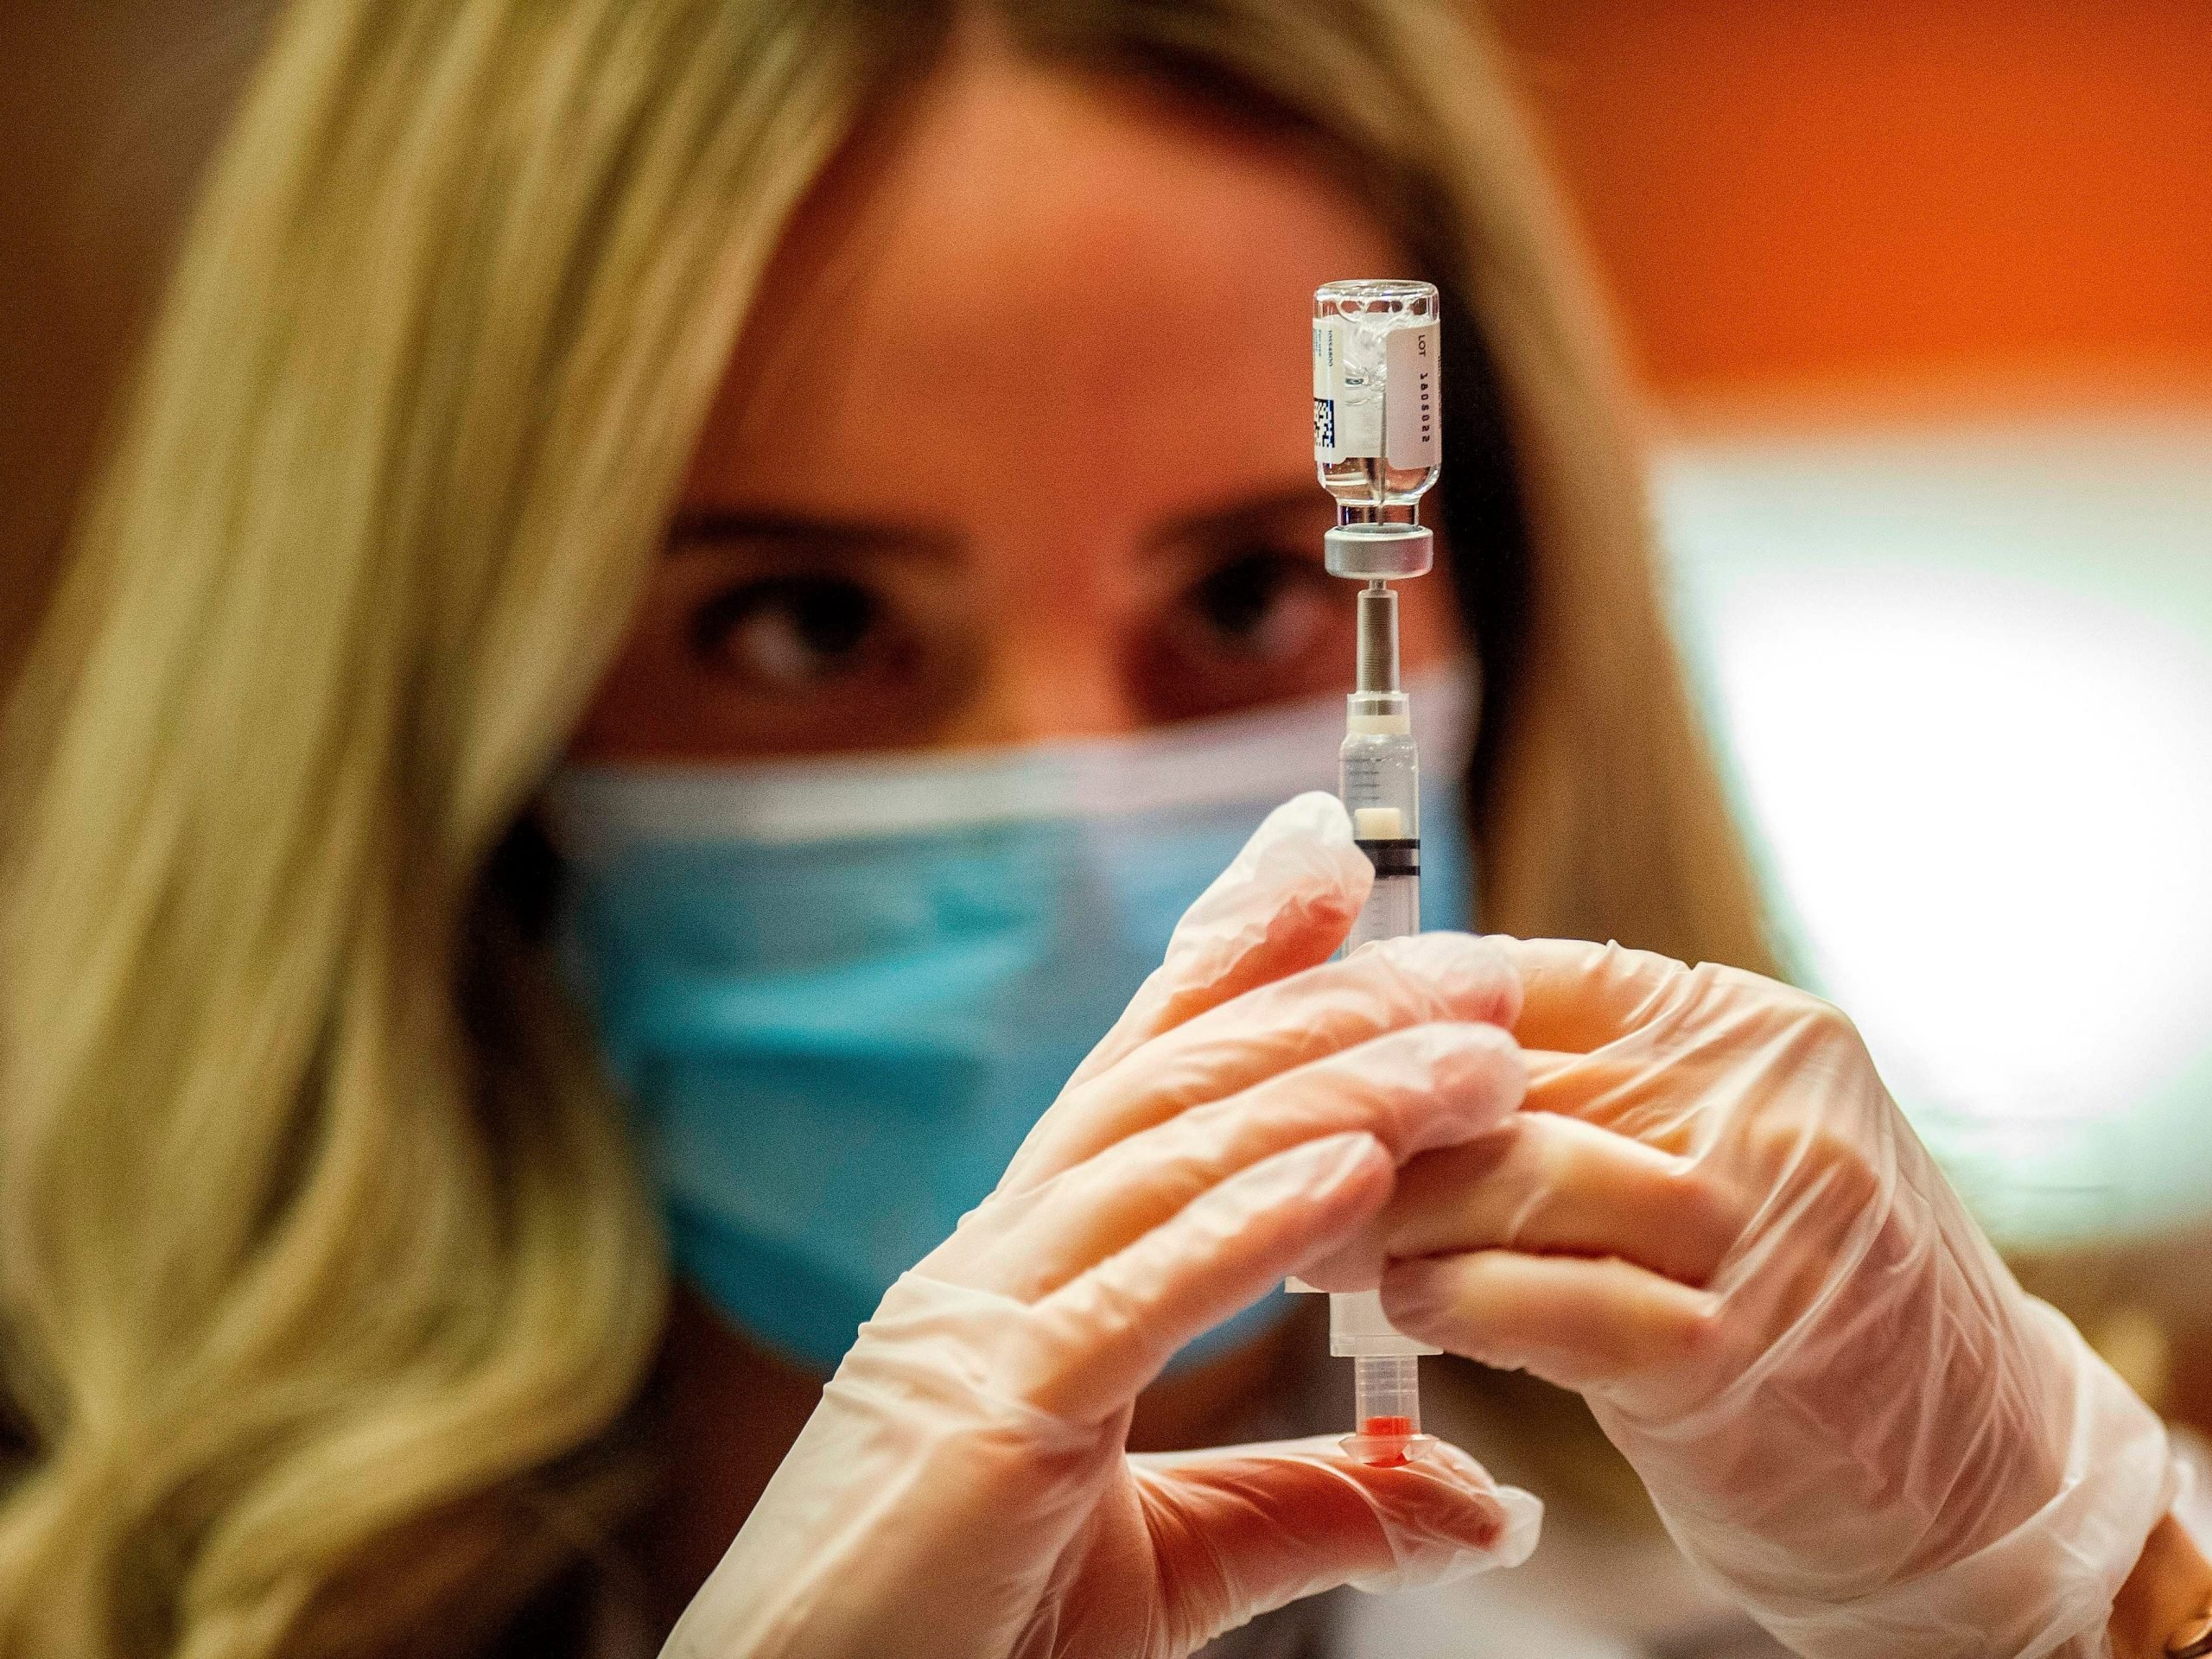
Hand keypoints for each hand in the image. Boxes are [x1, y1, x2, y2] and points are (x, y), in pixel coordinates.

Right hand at [664, 795, 1539, 1658]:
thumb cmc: (951, 1642)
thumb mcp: (1167, 1566)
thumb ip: (1311, 1511)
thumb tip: (1488, 1504)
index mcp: (1027, 1276)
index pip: (1144, 1083)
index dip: (1238, 963)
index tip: (1330, 870)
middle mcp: (1000, 1265)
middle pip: (1176, 1091)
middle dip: (1325, 1004)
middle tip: (1466, 954)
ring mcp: (984, 1326)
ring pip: (1170, 1164)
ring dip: (1333, 1092)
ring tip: (1471, 1053)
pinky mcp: (990, 1418)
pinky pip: (1136, 1299)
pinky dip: (1247, 1223)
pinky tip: (1352, 1169)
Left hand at [1370, 939, 2174, 1658]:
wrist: (1981, 1487)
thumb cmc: (1814, 1313)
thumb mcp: (1727, 1159)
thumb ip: (1593, 1098)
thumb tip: (1391, 1060)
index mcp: (1752, 1030)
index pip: (1524, 978)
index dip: (1388, 1013)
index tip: (1294, 1052)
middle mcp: (1765, 1102)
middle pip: (1499, 1072)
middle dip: (1361, 1118)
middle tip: (1261, 1156)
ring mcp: (1759, 1221)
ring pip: (1511, 1174)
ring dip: (1384, 1212)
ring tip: (1313, 1242)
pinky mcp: (1732, 1350)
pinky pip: (1544, 1298)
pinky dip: (1450, 1298)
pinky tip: (1398, 1307)